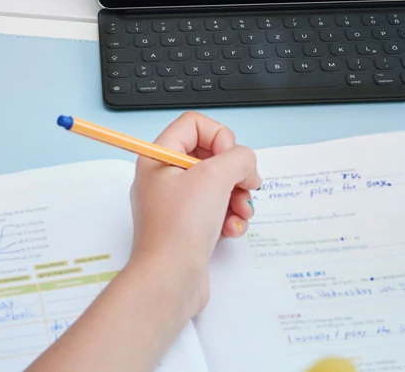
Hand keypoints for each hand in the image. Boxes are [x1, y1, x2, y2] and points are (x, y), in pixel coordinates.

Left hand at [127, 112, 261, 316]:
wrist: (169, 280)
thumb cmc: (179, 229)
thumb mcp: (215, 177)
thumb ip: (239, 157)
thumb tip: (246, 162)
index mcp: (158, 158)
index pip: (195, 125)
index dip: (220, 136)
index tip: (230, 159)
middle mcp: (163, 178)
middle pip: (211, 156)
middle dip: (235, 172)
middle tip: (245, 187)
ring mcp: (175, 204)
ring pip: (218, 185)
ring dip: (238, 197)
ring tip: (241, 213)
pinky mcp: (187, 228)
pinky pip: (216, 211)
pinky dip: (230, 218)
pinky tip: (232, 231)